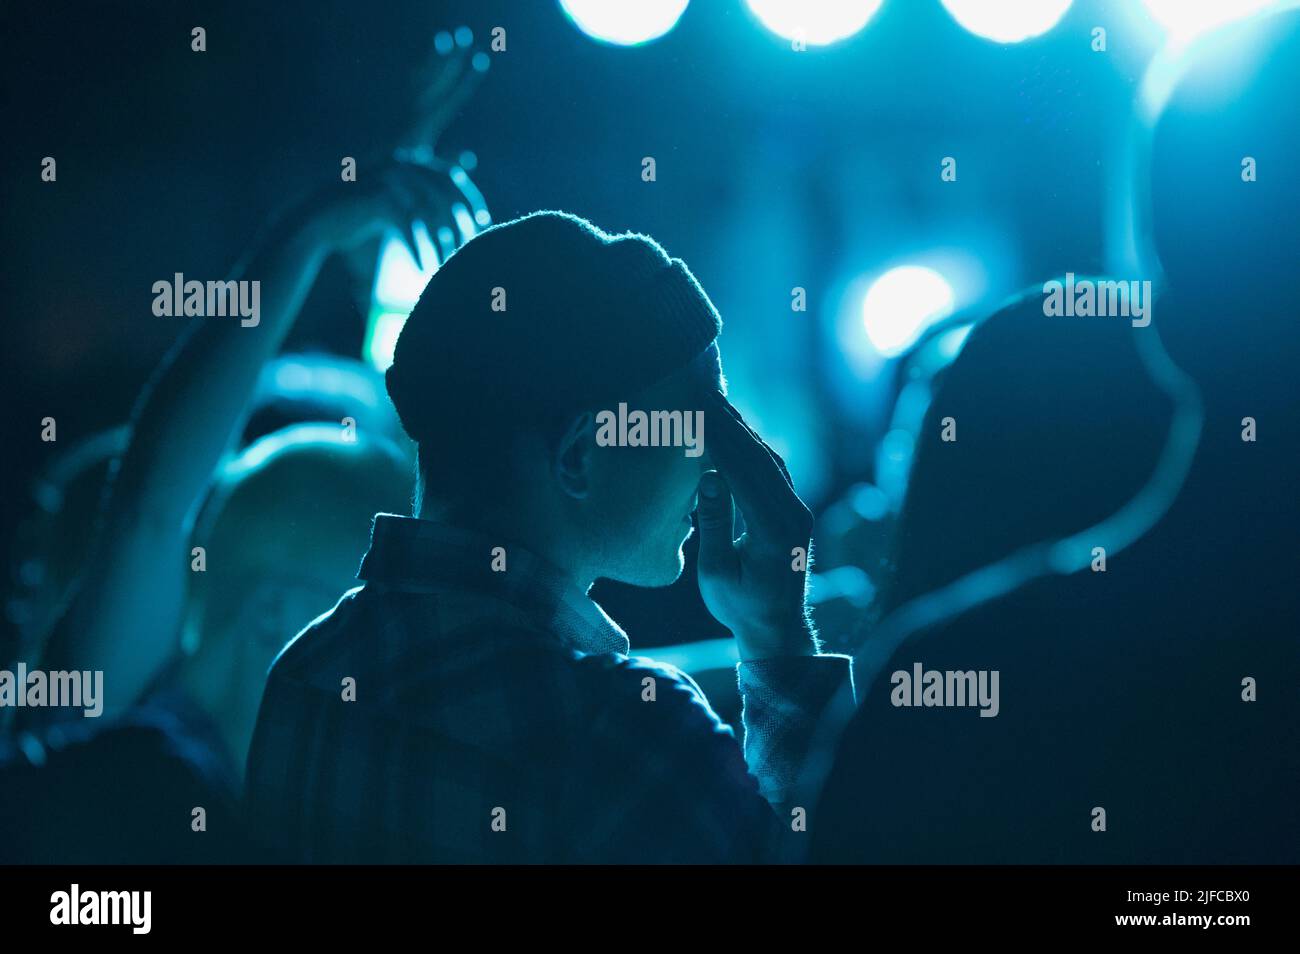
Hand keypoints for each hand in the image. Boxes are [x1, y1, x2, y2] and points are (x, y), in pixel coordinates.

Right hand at [289, 157, 476, 269]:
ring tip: (444, 264)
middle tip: (466, 250)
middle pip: (443, 194)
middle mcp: (398, 163)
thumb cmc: (363, 215)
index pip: (452, 177)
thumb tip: (466, 168)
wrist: (316, 223)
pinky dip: (417, 247)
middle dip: (458, 224)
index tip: (482, 227)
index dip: (470, 201)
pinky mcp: (373, 197)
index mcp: (407, 161)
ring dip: (439, 240)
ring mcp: (384, 178)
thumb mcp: (398, 201)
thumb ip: (426, 192)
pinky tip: (423, 266)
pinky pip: (406, 224)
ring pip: (427, 211)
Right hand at [695, 391, 816, 659]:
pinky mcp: (794, 510)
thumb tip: (709, 477)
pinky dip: (751, 448)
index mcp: (774, 530)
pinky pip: (772, 470)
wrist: (777, 626)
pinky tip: (733, 433)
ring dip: (742, 431)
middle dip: (730, 423)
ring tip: (715, 404)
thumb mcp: (716, 573)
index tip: (697, 411)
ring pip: (769, 459)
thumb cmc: (740, 606)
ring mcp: (797, 510)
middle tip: (703, 393)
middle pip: (760, 457)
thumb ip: (714, 524)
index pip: (744, 472)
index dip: (720, 439)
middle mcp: (793, 514)